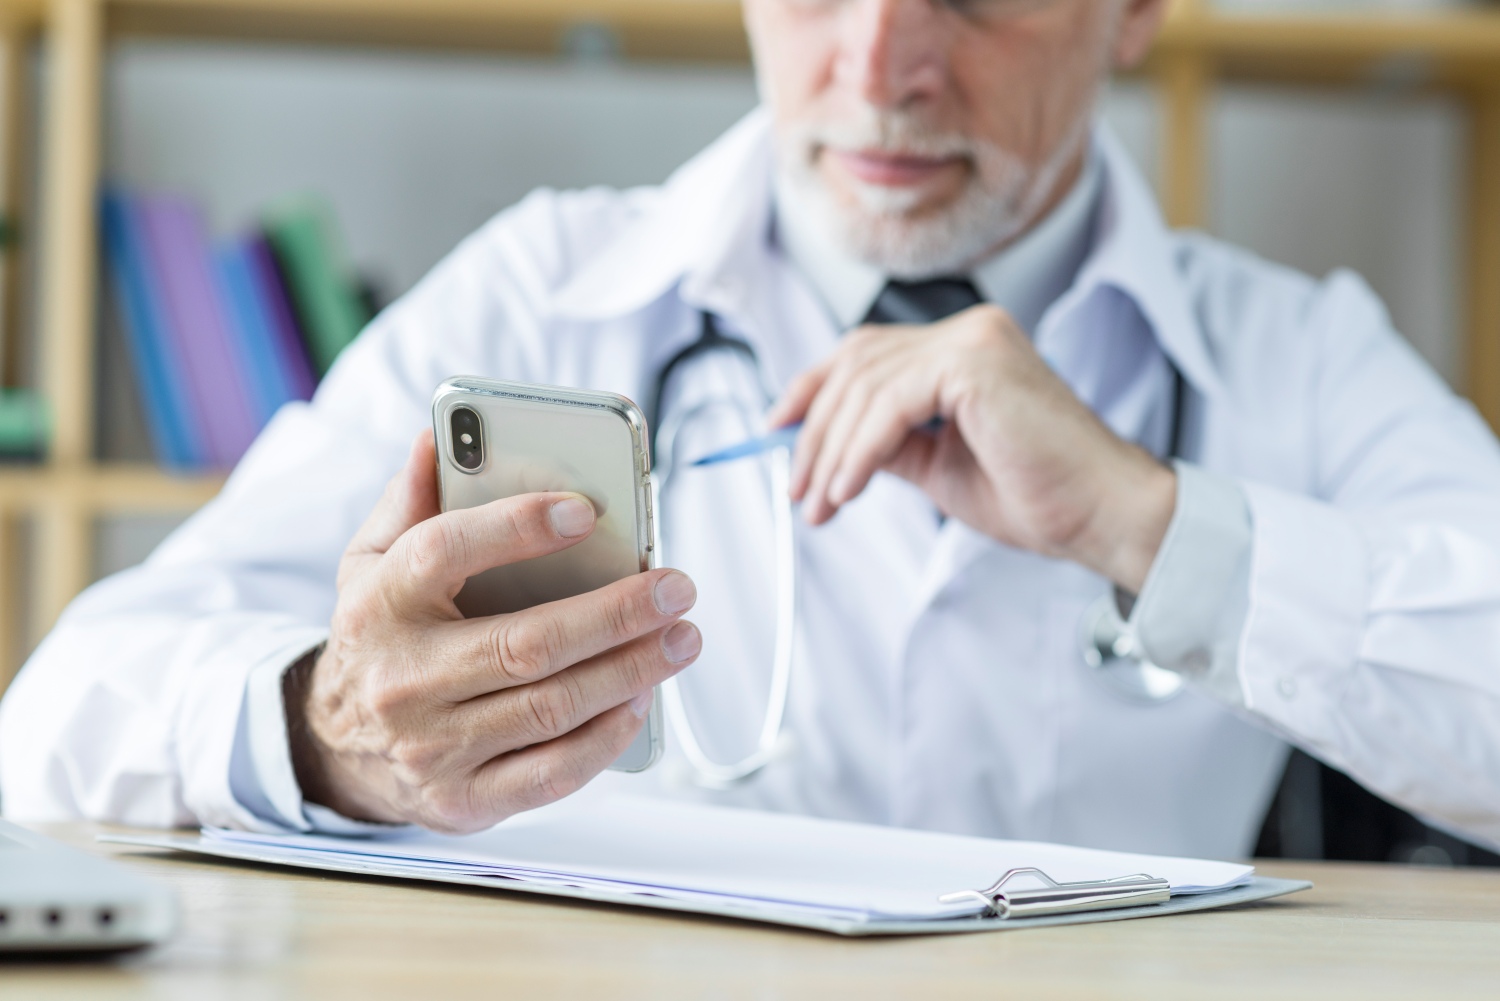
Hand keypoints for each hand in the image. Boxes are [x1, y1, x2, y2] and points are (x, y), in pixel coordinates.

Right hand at [285, 432, 700, 832]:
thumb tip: (436, 436)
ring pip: (550, 708)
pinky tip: (642, 700)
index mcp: (381, 604)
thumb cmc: (380, 637)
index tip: (586, 510)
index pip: (445, 551)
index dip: (517, 527)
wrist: (336, 746)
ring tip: (680, 638)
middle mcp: (403, 679)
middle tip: (676, 588)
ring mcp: (433, 747)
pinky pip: (552, 773)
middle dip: (616, 614)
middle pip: (525, 644)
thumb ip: (410, 501)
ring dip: (630, 671)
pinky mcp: (465, 799)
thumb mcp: (370, 562)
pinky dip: (607, 738)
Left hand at [767, 305, 1175, 593]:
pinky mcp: (976, 363)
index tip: (777, 430)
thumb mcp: (939, 467)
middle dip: (814, 431)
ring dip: (830, 451)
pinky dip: (859, 450)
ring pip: (865, 386)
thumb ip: (889, 444)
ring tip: (821, 503)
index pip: (865, 352)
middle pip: (855, 365)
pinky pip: (890, 404)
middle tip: (798, 491)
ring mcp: (973, 339)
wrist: (1101, 515)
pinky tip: (848, 488)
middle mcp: (968, 331)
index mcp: (963, 348)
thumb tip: (830, 446)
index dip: (812, 388)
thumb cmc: (1039, 495)